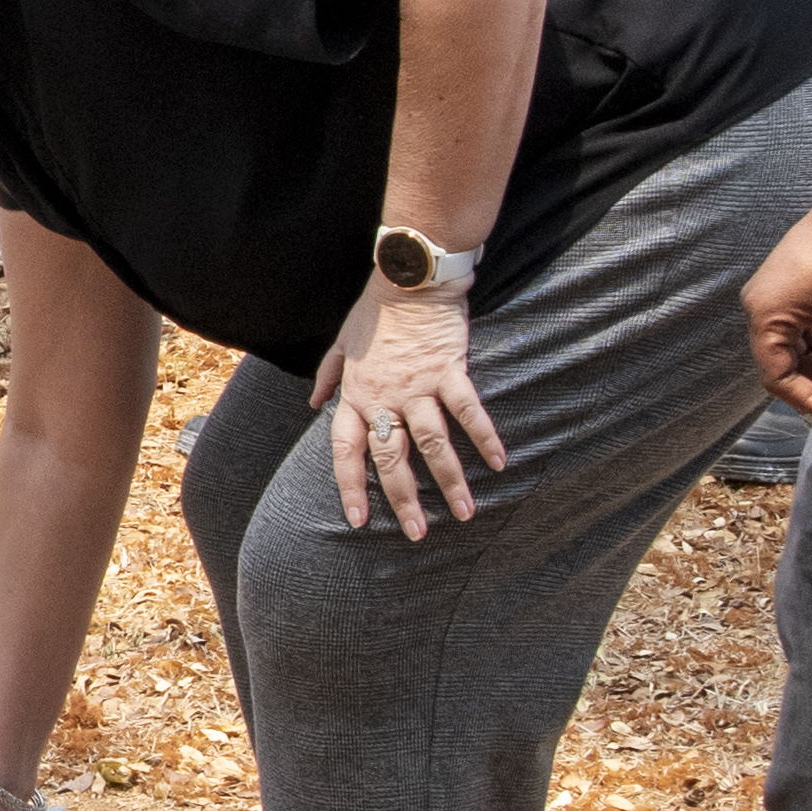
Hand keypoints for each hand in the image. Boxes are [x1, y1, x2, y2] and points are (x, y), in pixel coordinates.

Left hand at [309, 276, 501, 534]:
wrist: (408, 276)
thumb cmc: (376, 310)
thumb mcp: (342, 343)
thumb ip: (328, 376)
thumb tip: (313, 405)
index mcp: (356, 394)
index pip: (346, 450)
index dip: (351, 487)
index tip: (358, 520)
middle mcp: (384, 397)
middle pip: (392, 459)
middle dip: (404, 500)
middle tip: (418, 534)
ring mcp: (418, 387)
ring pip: (433, 445)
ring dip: (450, 482)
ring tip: (465, 514)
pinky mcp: (450, 372)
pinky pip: (468, 412)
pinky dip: (484, 438)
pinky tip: (498, 465)